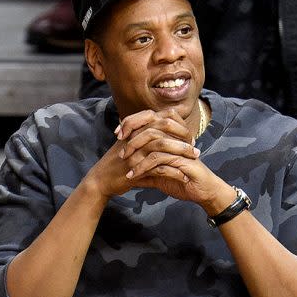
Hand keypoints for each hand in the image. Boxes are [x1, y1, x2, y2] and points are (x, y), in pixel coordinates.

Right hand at [84, 109, 199, 197]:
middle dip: (184, 138)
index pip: (163, 117)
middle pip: (165, 128)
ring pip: (164, 145)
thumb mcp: (130, 145)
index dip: (179, 125)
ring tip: (194, 161)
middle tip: (196, 149)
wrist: (101, 179)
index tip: (189, 137)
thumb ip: (147, 137)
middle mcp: (135, 135)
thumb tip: (169, 134)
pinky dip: (174, 172)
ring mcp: (135, 151)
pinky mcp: (135, 167)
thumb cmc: (118, 163)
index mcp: (136, 128)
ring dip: (182, 153)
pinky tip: (184, 177)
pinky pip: (160, 167)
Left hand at [117, 110, 231, 207]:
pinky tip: (133, 176)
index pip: (150, 117)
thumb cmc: (181, 178)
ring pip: (155, 142)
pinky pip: (159, 160)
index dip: (132, 122)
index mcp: (171, 133)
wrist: (202, 191)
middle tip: (121, 153)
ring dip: (136, 155)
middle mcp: (177, 136)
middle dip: (132, 138)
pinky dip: (143, 168)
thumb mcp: (158, 170)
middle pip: (151, 125)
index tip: (118, 134)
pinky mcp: (183, 160)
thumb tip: (125, 162)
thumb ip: (144, 163)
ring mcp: (181, 147)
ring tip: (125, 166)